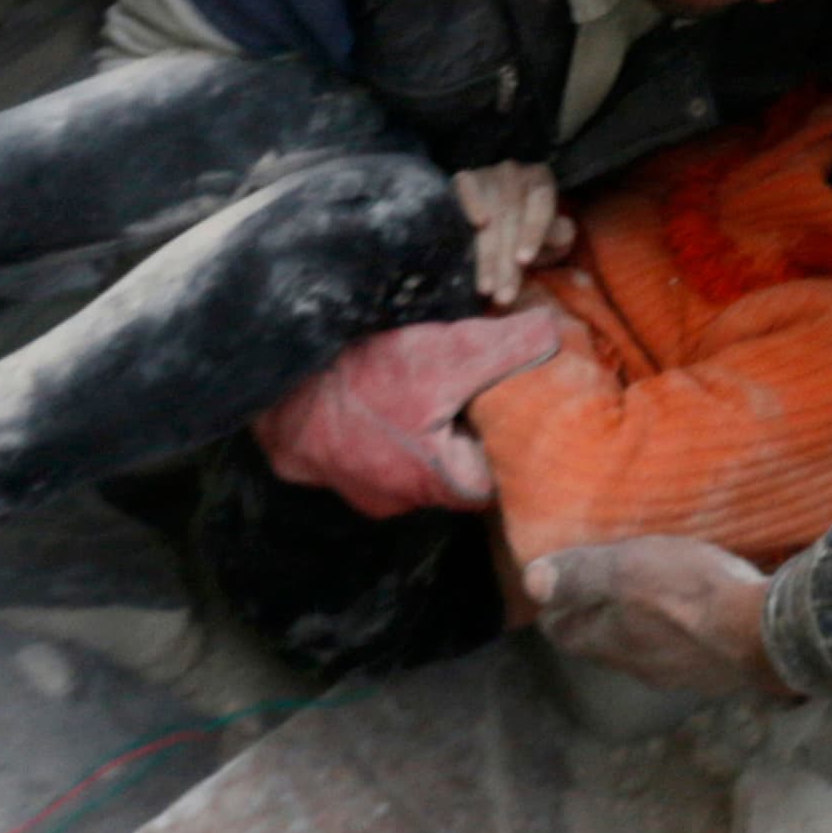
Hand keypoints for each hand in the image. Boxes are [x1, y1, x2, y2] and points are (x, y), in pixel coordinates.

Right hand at [256, 310, 562, 516]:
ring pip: (404, 463)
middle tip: (470, 390)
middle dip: (463, 434)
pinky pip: (360, 453)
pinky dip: (373, 428)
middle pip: (450, 472)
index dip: (510, 445)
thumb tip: (557, 333)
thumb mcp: (450, 354)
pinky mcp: (315, 470)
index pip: (497, 480)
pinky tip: (375, 395)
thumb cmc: (365, 375)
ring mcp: (354, 490)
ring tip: (422, 387)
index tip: (515, 412)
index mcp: (439, 483)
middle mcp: (397, 499)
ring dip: (415, 431)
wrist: (274, 378)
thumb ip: (510, 349)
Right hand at [455, 159, 574, 303]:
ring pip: (490, 218)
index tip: (524, 261)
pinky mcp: (465, 178)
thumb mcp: (548, 238)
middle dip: (507, 262)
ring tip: (486, 287)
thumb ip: (559, 236)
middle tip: (503, 296)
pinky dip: (472, 203)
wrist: (490, 219)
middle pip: (513, 220)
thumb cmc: (526, 232)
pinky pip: (468, 190)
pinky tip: (477, 223)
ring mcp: (488, 173)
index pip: (541, 208)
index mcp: (541, 182)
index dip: (532, 235)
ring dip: (487, 256)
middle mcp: (516, 172)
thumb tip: (560, 232)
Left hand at [528, 537, 787, 696]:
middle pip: (603, 645)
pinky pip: (683, 652)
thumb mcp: (628, 569)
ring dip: (640, 628)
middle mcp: (638, 666)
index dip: (555, 613)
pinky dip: (677, 634)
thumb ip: (581, 576)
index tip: (553, 595)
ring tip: (649, 598)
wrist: (765, 633)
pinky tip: (694, 616)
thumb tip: (530, 582)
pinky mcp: (714, 672)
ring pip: (643, 651)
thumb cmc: (689, 593)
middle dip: (597, 619)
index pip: (565, 634)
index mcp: (609, 641)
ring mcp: (678, 674)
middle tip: (601, 589)